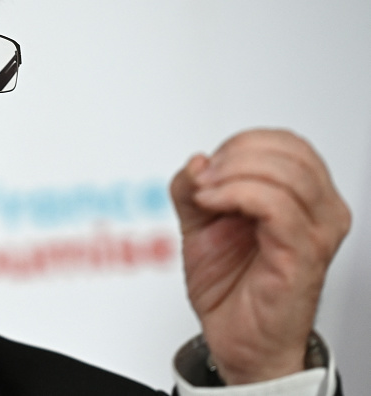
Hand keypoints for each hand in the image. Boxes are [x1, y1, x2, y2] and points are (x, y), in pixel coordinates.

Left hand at [170, 129, 349, 383]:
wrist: (237, 341)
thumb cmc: (230, 287)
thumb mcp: (200, 225)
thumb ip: (193, 190)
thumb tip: (197, 161)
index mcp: (303, 198)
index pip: (286, 144)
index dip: (242, 144)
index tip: (208, 166)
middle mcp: (319, 212)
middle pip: (288, 151)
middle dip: (235, 155)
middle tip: (203, 178)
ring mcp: (316, 233)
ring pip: (286, 173)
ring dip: (232, 173)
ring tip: (204, 193)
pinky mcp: (302, 255)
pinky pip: (276, 206)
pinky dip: (235, 194)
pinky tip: (211, 203)